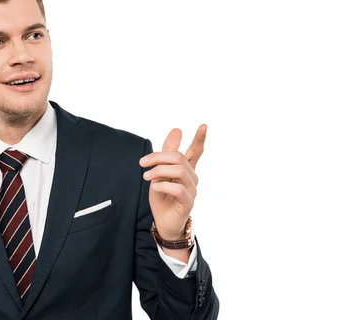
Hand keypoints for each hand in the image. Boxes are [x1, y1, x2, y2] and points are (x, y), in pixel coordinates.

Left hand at [140, 125, 206, 239]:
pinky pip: (177, 188)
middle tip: (142, 162)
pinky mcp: (188, 201)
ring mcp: (191, 189)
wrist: (163, 222)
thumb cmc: (163, 197)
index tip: (204, 125)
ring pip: (179, 170)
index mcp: (185, 169)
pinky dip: (162, 185)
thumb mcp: (160, 172)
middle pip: (178, 157)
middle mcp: (192, 177)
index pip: (196, 151)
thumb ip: (167, 154)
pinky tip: (155, 188)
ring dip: (159, 170)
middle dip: (158, 156)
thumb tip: (177, 130)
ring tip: (146, 176)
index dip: (200, 138)